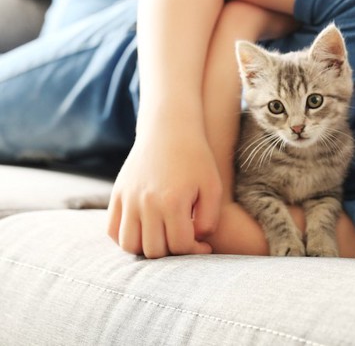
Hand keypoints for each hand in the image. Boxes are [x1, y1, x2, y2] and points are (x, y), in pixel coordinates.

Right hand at [107, 125, 222, 257]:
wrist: (171, 130)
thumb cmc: (197, 160)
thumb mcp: (213, 187)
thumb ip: (209, 220)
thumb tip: (195, 242)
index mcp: (173, 201)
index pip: (179, 246)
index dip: (195, 251)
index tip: (203, 245)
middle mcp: (146, 203)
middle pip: (153, 250)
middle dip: (172, 252)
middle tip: (184, 241)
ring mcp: (128, 199)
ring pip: (129, 245)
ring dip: (147, 248)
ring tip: (165, 238)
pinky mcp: (117, 194)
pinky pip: (112, 230)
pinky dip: (126, 238)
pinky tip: (146, 232)